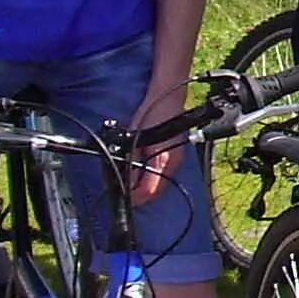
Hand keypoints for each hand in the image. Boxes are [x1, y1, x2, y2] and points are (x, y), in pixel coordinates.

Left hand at [123, 80, 190, 205]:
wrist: (166, 99)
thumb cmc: (152, 115)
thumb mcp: (135, 140)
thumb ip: (131, 163)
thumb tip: (126, 182)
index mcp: (164, 161)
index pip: (149, 192)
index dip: (135, 198)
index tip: (123, 198)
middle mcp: (172, 165)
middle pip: (155, 191)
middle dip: (139, 195)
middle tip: (125, 192)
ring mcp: (175, 161)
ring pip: (159, 185)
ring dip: (145, 187)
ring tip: (130, 183)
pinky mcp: (174, 157)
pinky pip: (162, 176)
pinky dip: (151, 179)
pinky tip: (141, 172)